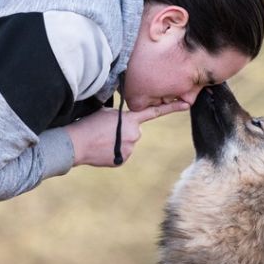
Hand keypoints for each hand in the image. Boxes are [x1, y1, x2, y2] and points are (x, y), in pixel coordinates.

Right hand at [67, 100, 189, 167]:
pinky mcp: (124, 159)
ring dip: (119, 142)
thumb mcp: (106, 112)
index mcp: (131, 119)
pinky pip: (123, 153)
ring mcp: (131, 148)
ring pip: (128, 143)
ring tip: (102, 140)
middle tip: (106, 131)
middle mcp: (135, 134)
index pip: (154, 112)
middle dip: (124, 130)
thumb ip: (121, 115)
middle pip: (135, 131)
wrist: (76, 143)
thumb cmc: (88, 123)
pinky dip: (115, 152)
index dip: (171, 107)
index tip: (186, 104)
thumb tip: (126, 121)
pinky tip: (103, 150)